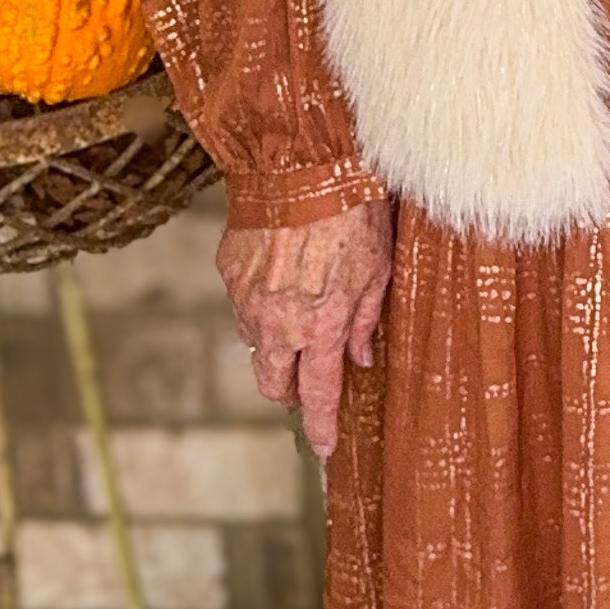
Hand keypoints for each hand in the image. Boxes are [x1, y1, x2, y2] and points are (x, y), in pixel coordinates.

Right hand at [218, 198, 393, 460]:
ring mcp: (247, 297)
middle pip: (272, 383)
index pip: (317, 395)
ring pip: (254, 343)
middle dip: (288, 392)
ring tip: (299, 316)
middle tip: (307, 383)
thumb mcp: (379, 269)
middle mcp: (276, 322)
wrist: (303, 162)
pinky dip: (260, 302)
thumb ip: (366, 319)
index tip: (324, 446)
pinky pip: (242, 302)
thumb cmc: (354, 212)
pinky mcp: (229, 270)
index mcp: (319, 327)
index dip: (320, 426)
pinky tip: (282, 277)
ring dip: (274, 343)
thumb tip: (360, 355)